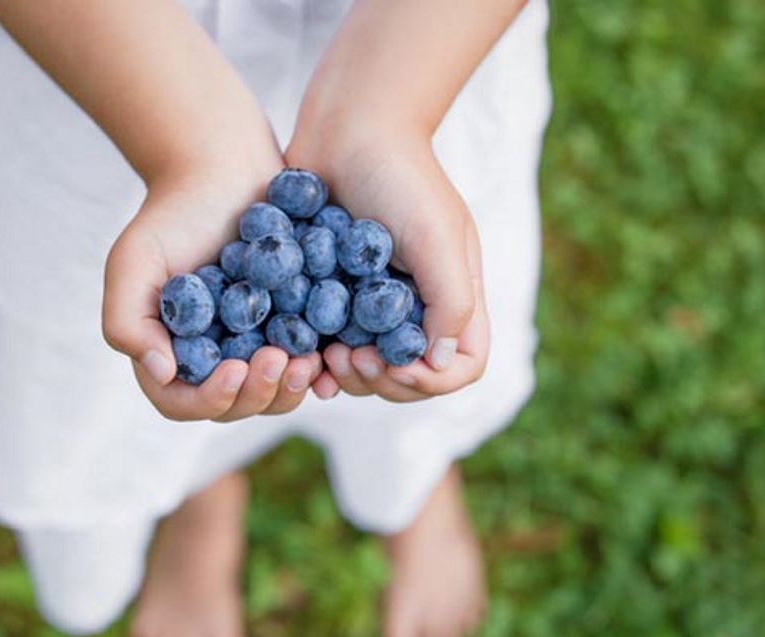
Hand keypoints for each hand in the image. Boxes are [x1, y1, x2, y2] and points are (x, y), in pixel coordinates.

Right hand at [102, 147, 322, 421]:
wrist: (224, 171)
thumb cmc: (172, 215)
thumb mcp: (134, 261)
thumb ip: (127, 321)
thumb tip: (162, 373)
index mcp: (170, 353)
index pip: (183, 402)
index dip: (210, 399)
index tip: (235, 371)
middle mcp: (212, 359)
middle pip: (234, 405)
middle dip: (258, 394)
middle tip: (279, 360)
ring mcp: (254, 347)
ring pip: (273, 393)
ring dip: (290, 387)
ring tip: (308, 361)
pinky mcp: (291, 329)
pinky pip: (305, 364)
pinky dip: (318, 370)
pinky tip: (330, 355)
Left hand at [287, 120, 488, 402]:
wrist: (346, 128)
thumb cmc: (401, 176)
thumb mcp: (439, 236)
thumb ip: (451, 300)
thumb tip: (439, 364)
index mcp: (451, 295)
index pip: (462, 366)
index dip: (433, 380)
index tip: (398, 365)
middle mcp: (414, 306)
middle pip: (409, 377)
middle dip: (380, 380)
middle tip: (349, 359)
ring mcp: (370, 304)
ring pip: (365, 369)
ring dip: (345, 375)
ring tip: (323, 356)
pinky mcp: (330, 295)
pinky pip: (326, 343)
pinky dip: (315, 359)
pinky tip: (303, 358)